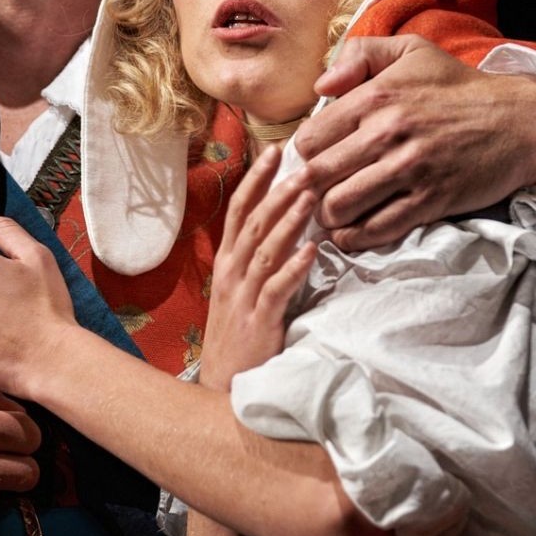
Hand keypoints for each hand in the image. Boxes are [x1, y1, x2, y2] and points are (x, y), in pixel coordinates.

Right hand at [200, 146, 316, 391]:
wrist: (223, 385)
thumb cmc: (239, 333)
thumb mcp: (241, 289)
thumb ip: (258, 256)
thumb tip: (284, 221)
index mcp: (227, 261)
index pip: (239, 209)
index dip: (256, 179)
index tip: (275, 150)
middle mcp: (232, 272)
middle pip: (253, 222)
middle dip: (277, 191)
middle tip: (303, 166)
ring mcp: (243, 296)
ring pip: (265, 249)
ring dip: (288, 221)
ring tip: (310, 196)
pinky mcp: (260, 321)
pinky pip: (277, 288)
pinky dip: (294, 267)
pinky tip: (311, 250)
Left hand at [294, 34, 535, 250]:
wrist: (518, 121)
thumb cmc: (459, 86)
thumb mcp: (411, 50)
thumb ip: (360, 55)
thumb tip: (320, 84)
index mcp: (375, 97)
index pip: (309, 139)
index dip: (307, 154)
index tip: (317, 159)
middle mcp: (386, 134)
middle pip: (316, 176)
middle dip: (307, 189)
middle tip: (313, 194)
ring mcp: (408, 171)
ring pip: (339, 206)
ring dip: (327, 216)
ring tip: (331, 213)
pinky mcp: (429, 201)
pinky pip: (376, 229)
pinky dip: (355, 237)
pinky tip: (352, 232)